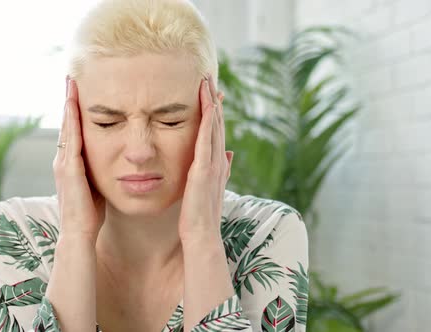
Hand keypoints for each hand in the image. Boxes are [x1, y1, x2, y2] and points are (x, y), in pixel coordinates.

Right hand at [52, 76, 105, 240]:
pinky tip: (73, 104)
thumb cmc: (90, 213)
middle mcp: (63, 159)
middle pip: (66, 123)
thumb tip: (114, 158)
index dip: (75, 110)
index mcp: (71, 162)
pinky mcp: (67, 169)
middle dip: (68, 100)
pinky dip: (70, 120)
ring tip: (71, 82)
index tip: (80, 89)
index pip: (73, 130)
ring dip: (67, 104)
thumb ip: (99, 169)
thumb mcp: (96, 184)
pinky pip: (69, 139)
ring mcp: (63, 163)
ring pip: (65, 127)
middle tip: (71, 76)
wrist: (79, 235)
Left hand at [178, 74, 233, 241]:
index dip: (214, 112)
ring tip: (207, 82)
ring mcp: (213, 165)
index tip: (210, 93)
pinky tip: (207, 105)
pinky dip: (208, 121)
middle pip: (216, 125)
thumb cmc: (200, 217)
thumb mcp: (209, 190)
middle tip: (208, 78)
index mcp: (216, 165)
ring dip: (211, 104)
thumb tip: (230, 154)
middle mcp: (218, 162)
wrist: (202, 237)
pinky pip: (207, 140)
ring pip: (214, 128)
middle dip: (213, 101)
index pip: (215, 133)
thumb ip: (221, 171)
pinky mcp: (204, 170)